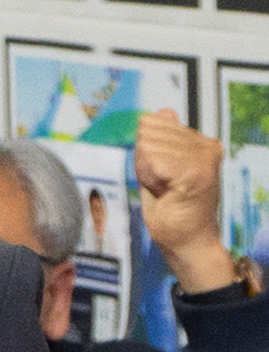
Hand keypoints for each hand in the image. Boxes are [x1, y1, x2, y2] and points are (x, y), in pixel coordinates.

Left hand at [136, 112, 240, 295]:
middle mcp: (206, 146)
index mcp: (200, 142)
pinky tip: (166, 192)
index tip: (160, 174)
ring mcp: (203, 158)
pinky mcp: (196, 172)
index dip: (144, 151)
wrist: (186, 240)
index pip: (150, 123)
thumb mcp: (159, 166)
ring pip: (148, 147)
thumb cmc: (172, 208)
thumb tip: (164, 111)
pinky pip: (153, 160)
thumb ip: (161, 139)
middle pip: (147, 133)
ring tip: (166, 190)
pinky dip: (150, 178)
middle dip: (144, 161)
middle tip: (163, 185)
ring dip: (148, 172)